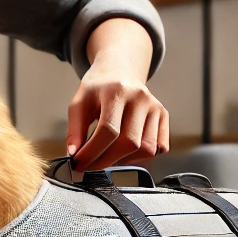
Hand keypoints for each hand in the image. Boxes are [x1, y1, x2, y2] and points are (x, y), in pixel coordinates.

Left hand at [66, 18, 169, 170]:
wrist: (119, 71)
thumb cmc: (98, 88)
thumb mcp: (79, 102)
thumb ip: (75, 129)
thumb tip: (73, 155)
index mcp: (118, 90)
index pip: (108, 130)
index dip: (92, 152)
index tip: (78, 163)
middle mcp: (141, 98)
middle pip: (128, 143)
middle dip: (105, 160)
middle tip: (89, 165)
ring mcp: (156, 107)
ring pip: (146, 149)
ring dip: (123, 161)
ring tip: (106, 156)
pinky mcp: (164, 116)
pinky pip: (158, 148)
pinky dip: (141, 157)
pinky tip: (124, 152)